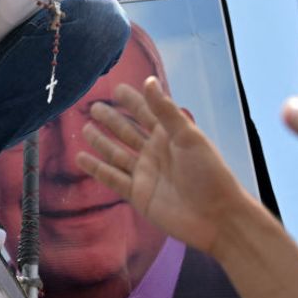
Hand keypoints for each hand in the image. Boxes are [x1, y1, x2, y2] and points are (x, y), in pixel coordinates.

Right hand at [78, 78, 250, 257]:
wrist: (216, 217)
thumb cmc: (208, 173)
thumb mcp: (187, 137)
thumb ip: (165, 110)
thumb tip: (148, 80)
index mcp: (170, 135)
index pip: (146, 112)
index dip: (133, 100)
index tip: (116, 88)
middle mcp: (155, 152)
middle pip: (128, 132)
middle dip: (112, 119)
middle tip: (93, 106)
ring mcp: (145, 173)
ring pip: (117, 154)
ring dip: (101, 142)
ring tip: (85, 128)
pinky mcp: (138, 194)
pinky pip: (112, 178)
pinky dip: (97, 169)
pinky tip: (81, 158)